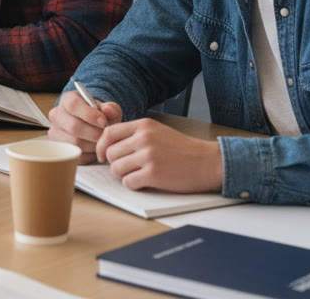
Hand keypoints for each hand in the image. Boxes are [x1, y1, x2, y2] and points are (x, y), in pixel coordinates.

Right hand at [47, 90, 121, 162]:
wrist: (90, 125)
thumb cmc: (98, 114)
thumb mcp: (107, 108)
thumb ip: (111, 108)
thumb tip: (109, 111)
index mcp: (67, 99)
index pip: (73, 105)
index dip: (89, 114)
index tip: (104, 122)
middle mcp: (57, 115)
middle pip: (73, 126)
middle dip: (94, 133)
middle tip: (106, 136)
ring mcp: (55, 132)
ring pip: (74, 143)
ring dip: (93, 145)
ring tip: (102, 142)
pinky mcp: (60, 148)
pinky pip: (76, 154)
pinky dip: (90, 154)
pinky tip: (96, 148)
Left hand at [95, 118, 222, 192]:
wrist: (208, 161)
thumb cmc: (182, 149)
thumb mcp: (157, 132)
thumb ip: (135, 135)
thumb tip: (108, 146)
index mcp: (143, 125)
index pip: (108, 133)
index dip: (101, 146)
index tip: (103, 155)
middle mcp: (143, 138)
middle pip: (110, 153)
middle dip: (116, 163)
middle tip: (130, 168)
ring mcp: (148, 156)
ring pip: (116, 169)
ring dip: (125, 175)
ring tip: (140, 174)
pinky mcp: (153, 174)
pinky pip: (128, 182)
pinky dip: (134, 185)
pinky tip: (147, 182)